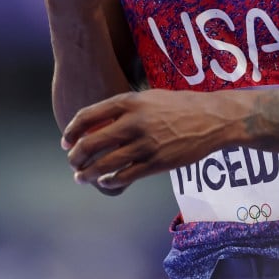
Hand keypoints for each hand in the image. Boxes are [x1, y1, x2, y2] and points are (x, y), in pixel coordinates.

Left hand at [63, 90, 235, 192]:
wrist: (212, 118)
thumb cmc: (179, 106)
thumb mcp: (149, 97)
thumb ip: (124, 108)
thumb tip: (97, 123)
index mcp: (130, 102)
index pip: (88, 117)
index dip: (71, 131)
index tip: (66, 142)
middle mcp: (134, 122)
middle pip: (91, 143)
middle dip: (76, 157)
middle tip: (72, 162)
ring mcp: (145, 144)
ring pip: (105, 164)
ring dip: (88, 173)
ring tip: (81, 177)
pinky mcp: (157, 163)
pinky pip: (125, 176)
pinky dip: (110, 181)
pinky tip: (104, 182)